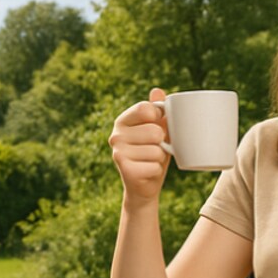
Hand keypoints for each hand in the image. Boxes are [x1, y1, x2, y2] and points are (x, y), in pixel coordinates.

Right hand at [109, 87, 169, 203]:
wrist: (144, 187)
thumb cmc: (153, 154)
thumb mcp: (158, 130)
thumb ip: (158, 110)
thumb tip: (157, 91)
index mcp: (122, 121)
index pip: (146, 108)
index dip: (160, 117)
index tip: (158, 126)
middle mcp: (116, 135)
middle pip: (155, 131)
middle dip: (162, 143)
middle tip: (154, 150)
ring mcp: (118, 153)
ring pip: (157, 151)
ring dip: (160, 159)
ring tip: (150, 162)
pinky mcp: (125, 170)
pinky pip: (155, 166)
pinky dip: (157, 171)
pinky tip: (147, 172)